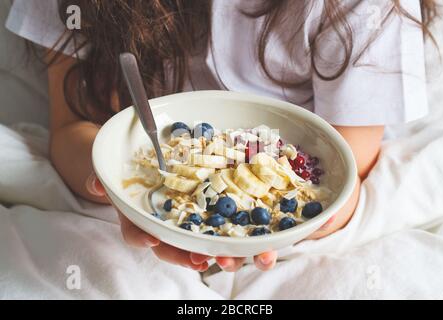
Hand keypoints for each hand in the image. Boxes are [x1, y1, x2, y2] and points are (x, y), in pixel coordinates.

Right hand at [86, 173, 276, 271]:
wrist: (153, 159)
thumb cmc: (136, 168)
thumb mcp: (120, 169)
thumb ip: (109, 177)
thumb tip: (96, 183)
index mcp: (147, 216)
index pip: (140, 233)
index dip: (144, 238)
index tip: (150, 240)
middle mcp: (172, 223)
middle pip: (179, 247)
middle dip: (191, 256)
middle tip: (203, 259)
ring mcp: (198, 218)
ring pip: (209, 241)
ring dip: (225, 253)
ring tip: (237, 258)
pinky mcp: (222, 209)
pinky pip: (233, 225)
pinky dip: (248, 236)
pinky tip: (262, 240)